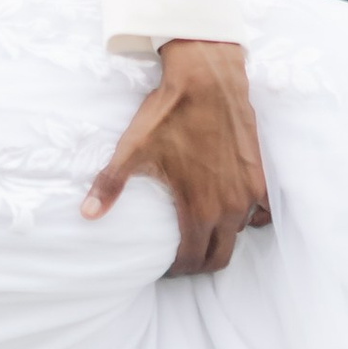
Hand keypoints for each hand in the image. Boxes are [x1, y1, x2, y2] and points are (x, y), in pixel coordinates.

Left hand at [82, 41, 270, 276]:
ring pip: (237, 233)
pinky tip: (230, 208)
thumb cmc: (170, 114)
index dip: (176, 269)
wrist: (208, 79)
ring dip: (220, 239)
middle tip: (182, 258)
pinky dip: (247, 217)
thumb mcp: (133, 149)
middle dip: (199, 264)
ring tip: (201, 231)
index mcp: (198, 209)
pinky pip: (260, 212)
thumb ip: (110, 185)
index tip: (164, 266)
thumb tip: (87, 214)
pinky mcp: (259, 175)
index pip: (191, 259)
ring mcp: (248, 192)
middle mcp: (229, 208)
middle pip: (219, 257)